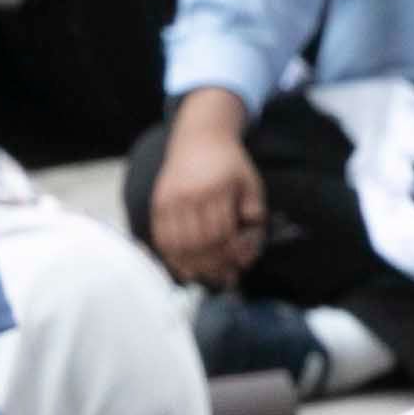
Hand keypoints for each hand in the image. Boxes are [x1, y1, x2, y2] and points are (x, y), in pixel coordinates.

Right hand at [147, 88, 267, 288]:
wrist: (199, 138)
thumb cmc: (230, 165)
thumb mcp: (251, 183)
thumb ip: (255, 213)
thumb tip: (247, 249)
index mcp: (217, 188)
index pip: (221, 232)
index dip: (230, 253)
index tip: (239, 263)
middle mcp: (191, 194)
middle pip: (199, 242)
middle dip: (213, 264)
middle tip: (224, 276)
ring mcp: (171, 199)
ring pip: (178, 245)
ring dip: (193, 266)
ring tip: (205, 275)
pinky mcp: (158, 203)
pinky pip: (162, 238)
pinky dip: (172, 257)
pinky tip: (184, 267)